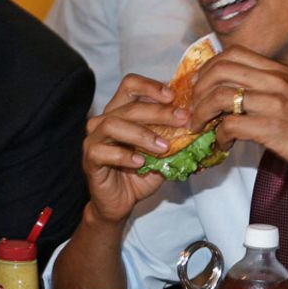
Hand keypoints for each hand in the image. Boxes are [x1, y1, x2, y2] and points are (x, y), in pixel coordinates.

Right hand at [82, 74, 187, 223]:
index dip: (150, 86)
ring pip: (113, 124)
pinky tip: (140, 163)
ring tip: (163, 147)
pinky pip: (102, 151)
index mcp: (120, 112)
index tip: (173, 96)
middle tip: (182, 120)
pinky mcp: (90, 159)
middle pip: (129, 106)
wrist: (119, 203)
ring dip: (142, 134)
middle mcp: (104, 121)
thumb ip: (173, 137)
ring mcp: (94, 139)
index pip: (130, 85)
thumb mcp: (161, 153)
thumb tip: (198, 123)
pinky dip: (124, 156)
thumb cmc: (139, 175)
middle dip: (159, 112)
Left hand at [188, 47, 287, 206]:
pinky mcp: (272, 129)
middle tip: (193, 108)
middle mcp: (275, 81)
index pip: (232, 53)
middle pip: (219, 70)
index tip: (200, 86)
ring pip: (219, 96)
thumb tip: (236, 93)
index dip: (208, 68)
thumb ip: (268, 88)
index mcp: (280, 70)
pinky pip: (229, 126)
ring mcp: (273, 104)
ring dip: (200, 113)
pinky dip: (218, 136)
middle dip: (197, 89)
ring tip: (199, 127)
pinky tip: (223, 144)